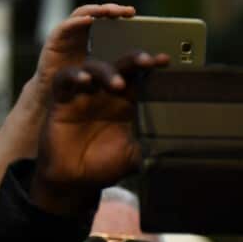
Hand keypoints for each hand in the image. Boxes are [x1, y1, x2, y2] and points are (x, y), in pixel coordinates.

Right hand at [32, 52, 167, 213]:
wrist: (76, 181)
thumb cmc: (106, 165)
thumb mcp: (136, 155)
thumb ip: (153, 146)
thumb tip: (180, 146)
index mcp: (128, 103)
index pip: (142, 79)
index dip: (152, 68)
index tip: (166, 61)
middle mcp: (107, 94)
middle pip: (121, 67)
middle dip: (134, 60)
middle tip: (147, 61)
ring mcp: (85, 95)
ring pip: (94, 68)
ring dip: (107, 71)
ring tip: (118, 84)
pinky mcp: (62, 101)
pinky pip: (65, 81)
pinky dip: (73, 77)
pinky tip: (84, 81)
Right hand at [35, 4, 135, 91]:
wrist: (56, 99)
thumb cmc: (84, 87)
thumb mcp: (107, 74)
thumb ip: (123, 66)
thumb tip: (148, 62)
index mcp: (96, 39)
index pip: (110, 21)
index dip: (120, 14)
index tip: (132, 12)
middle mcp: (82, 33)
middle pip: (98, 15)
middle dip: (111, 10)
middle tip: (126, 11)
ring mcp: (67, 35)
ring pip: (82, 16)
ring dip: (95, 11)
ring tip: (109, 11)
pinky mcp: (54, 41)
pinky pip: (65, 27)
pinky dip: (76, 21)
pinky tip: (88, 19)